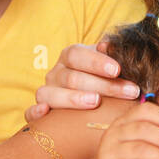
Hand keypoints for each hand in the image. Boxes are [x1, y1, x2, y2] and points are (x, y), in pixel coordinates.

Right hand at [25, 38, 140, 123]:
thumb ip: (113, 55)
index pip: (78, 55)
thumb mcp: (110, 64)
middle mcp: (56, 72)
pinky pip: (29, 112)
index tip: (117, 70)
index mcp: (71, 56)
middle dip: (103, 86)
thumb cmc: (105, 78)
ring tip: (95, 102)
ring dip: (73, 98)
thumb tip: (109, 46)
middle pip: (73, 78)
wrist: (91, 95)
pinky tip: (45, 112)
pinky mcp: (38, 111)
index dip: (96, 62)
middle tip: (128, 92)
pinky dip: (35, 112)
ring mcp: (46, 92)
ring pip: (51, 94)